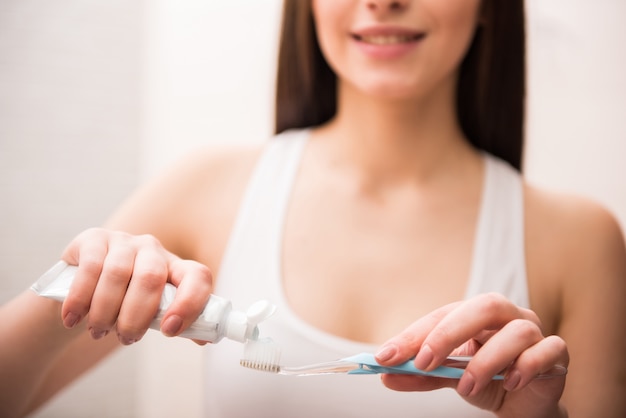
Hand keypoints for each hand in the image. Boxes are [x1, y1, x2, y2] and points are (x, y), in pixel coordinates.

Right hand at [60, 228, 213, 344]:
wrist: (85, 285)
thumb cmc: (128, 302)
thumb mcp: (152, 311)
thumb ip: (177, 323)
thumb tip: (203, 338)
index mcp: (176, 267)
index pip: (197, 276)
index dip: (189, 303)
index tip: (170, 330)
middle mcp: (153, 249)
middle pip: (151, 278)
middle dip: (136, 317)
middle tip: (125, 338)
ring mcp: (124, 241)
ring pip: (118, 274)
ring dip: (105, 312)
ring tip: (99, 331)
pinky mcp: (94, 239)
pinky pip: (90, 268)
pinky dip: (80, 300)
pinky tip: (74, 318)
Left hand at [375, 293, 568, 416]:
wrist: (523, 407)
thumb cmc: (486, 382)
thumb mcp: (448, 378)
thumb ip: (421, 375)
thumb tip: (387, 374)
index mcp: (476, 315)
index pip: (443, 314)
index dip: (414, 335)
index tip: (387, 356)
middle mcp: (507, 316)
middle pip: (484, 306)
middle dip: (449, 333)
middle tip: (425, 363)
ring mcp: (535, 332)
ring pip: (518, 330)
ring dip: (487, 361)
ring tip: (467, 388)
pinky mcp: (557, 355)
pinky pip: (548, 350)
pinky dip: (527, 366)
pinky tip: (511, 383)